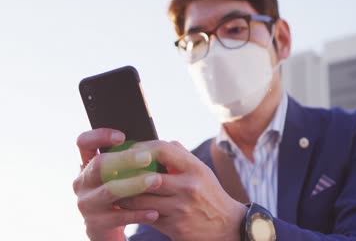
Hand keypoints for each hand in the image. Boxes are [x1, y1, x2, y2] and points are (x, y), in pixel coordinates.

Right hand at [73, 128, 162, 240]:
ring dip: (135, 184)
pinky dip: (139, 214)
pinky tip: (155, 211)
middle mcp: (83, 181)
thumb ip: (129, 159)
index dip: (100, 136)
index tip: (122, 137)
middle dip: (124, 159)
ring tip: (157, 181)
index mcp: (87, 163)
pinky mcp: (96, 223)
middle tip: (147, 157)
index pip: (84, 142)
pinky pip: (120, 216)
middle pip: (99, 165)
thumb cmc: (120, 190)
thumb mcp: (119, 173)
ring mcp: (87, 202)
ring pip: (110, 190)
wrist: (108, 226)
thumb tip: (158, 145)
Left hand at [116, 140, 247, 240]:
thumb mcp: (202, 171)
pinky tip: (124, 207)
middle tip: (110, 171)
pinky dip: (132, 211)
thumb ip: (181, 156)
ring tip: (112, 190)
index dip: (141, 148)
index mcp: (194, 169)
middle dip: (125, 173)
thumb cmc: (210, 194)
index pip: (162, 150)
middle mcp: (188, 187)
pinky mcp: (174, 227)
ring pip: (140, 199)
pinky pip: (145, 216)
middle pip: (146, 176)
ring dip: (122, 195)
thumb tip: (157, 145)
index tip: (129, 150)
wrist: (228, 226)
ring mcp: (180, 208)